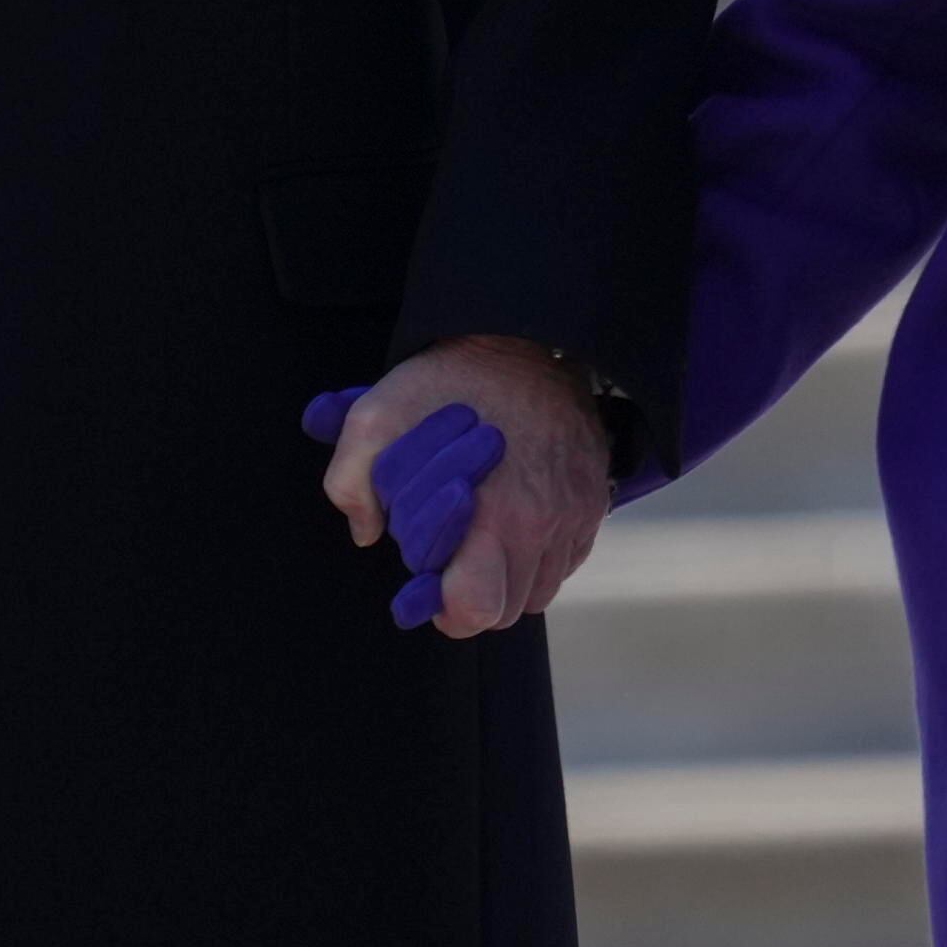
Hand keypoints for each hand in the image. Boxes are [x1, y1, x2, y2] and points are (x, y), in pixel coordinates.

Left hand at [306, 337, 604, 638]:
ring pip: (537, 589)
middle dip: (472, 592)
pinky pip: (564, 559)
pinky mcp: (594, 504)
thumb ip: (352, 482)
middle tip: (450, 556)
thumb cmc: (449, 382)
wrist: (526, 337)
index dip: (447, 607)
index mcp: (492, 514)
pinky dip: (537, 553)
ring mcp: (575, 517)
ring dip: (506, 575)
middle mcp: (543, 525)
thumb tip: (367, 532)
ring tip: (481, 531)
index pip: (477, 608)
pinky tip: (513, 513)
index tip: (431, 585)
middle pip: (507, 609)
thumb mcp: (375, 414)